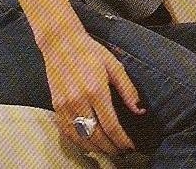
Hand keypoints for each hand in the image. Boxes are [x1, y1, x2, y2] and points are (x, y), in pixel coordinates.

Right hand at [39, 27, 143, 156]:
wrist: (61, 44)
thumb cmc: (92, 52)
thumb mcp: (115, 66)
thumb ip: (128, 90)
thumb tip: (140, 111)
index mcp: (96, 91)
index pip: (111, 125)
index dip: (122, 140)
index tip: (131, 146)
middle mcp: (78, 101)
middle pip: (95, 136)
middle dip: (110, 148)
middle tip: (122, 152)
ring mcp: (64, 106)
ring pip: (80, 138)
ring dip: (95, 149)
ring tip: (108, 151)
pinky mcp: (55, 107)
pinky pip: (67, 132)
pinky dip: (78, 142)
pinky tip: (89, 145)